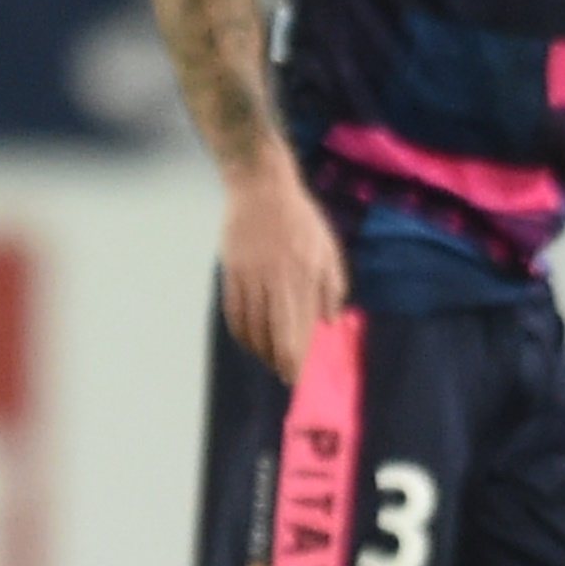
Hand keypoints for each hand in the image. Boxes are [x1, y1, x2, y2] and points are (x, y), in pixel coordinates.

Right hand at [218, 157, 346, 382]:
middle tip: (283, 375)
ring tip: (268, 360)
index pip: (299, 327)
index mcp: (305, 274)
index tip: (296, 375)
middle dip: (279, 360)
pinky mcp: (232, 273)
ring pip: (251, 326)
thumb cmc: (300, 219)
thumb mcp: (328, 248)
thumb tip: (328, 321)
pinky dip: (240, 332)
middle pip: (274, 333)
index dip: (296, 356)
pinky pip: (233, 312)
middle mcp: (277, 279)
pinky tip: (248, 340)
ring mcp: (251, 277)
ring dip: (259, 350)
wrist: (260, 190)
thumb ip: (333, 286)